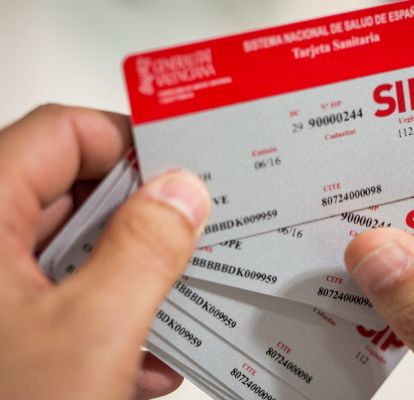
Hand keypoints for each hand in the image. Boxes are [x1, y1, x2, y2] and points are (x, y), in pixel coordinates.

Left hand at [0, 105, 209, 399]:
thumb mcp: (91, 335)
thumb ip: (146, 250)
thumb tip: (183, 192)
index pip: (62, 134)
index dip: (127, 139)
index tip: (183, 163)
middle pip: (71, 193)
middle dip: (141, 219)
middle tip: (193, 232)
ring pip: (74, 252)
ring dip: (131, 277)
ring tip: (175, 303)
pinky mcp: (6, 333)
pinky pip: (64, 300)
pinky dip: (109, 319)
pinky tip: (142, 359)